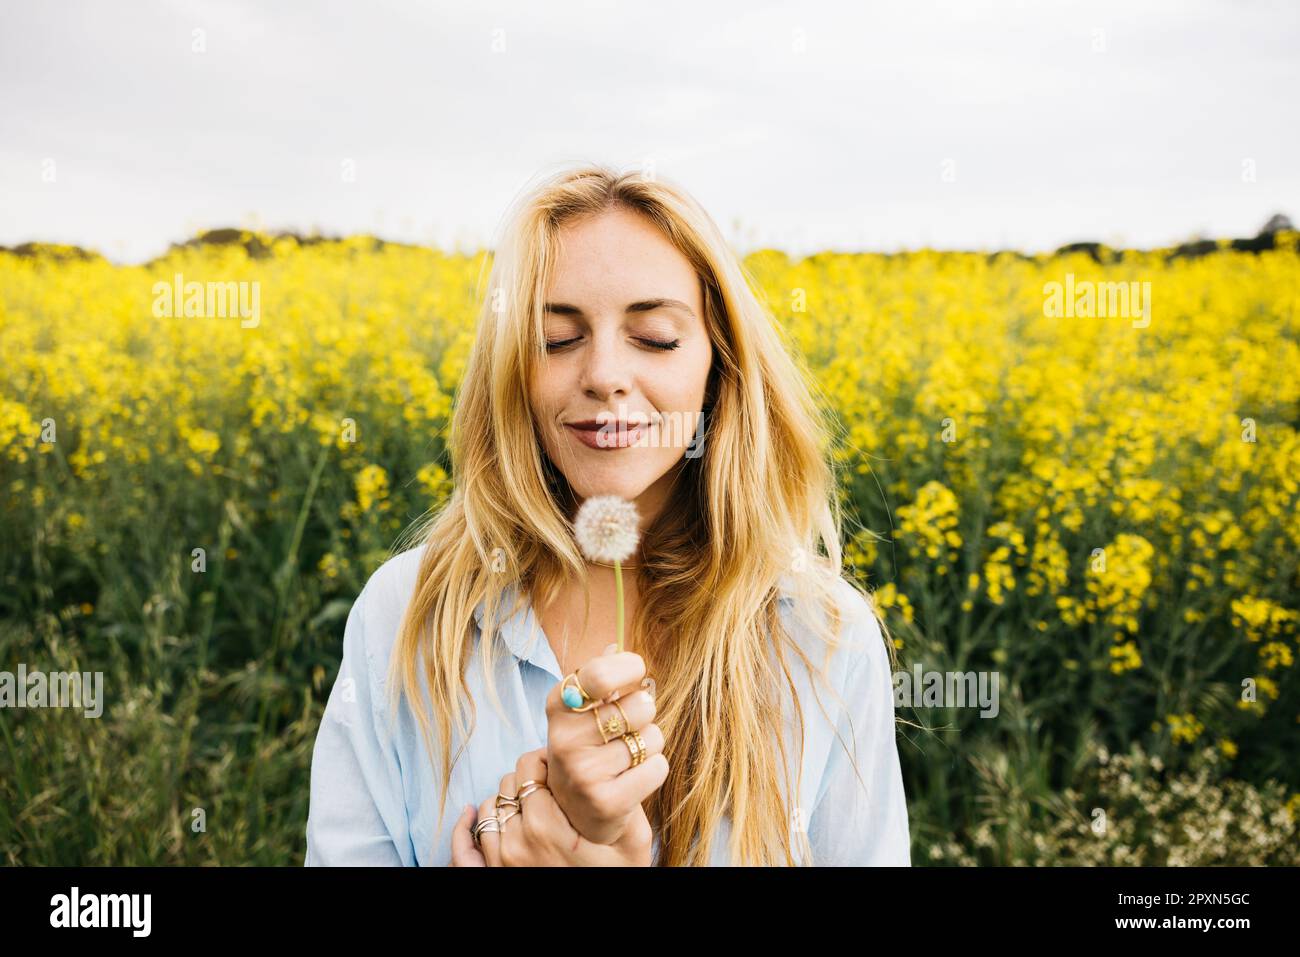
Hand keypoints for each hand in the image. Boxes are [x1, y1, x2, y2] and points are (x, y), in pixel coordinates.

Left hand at [449, 747, 652, 865]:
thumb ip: (625, 804)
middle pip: (510, 783)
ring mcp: (501, 860)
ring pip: (491, 806)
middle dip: (530, 778)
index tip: (560, 766)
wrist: (594, 925)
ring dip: (508, 800)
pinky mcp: (492, 874)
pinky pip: (470, 837)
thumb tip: (616, 769)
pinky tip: (470, 814)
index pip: (529, 767)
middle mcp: (517, 841)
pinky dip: (471, 822)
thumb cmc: (616, 877)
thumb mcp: (632, 843)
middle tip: (551, 785)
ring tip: (532, 803)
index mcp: (546, 826)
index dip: (545, 759)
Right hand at [545, 646, 667, 845]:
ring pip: (653, 737)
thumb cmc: (588, 750)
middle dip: (644, 713)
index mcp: (559, 707)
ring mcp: (583, 774)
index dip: (629, 667)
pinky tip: (632, 779)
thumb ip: (599, 679)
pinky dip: (654, 770)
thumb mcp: (583, 713)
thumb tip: (615, 644)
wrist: (577, 814)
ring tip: (626, 757)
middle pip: (639, 705)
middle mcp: (565, 740)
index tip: (635, 670)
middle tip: (626, 728)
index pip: (599, 674)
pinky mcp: (607, 802)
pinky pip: (658, 766)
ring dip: (649, 744)